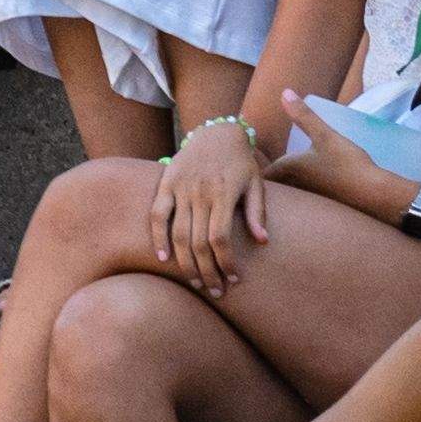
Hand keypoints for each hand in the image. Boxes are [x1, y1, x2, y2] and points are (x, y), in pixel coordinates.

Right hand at [150, 113, 270, 291]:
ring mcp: (180, 188)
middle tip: (215, 291)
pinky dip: (158, 237)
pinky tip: (163, 258)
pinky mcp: (166, 183)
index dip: (226, 263)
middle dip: (207, 271)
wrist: (216, 130)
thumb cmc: (241, 162)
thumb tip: (262, 241)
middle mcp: (199, 193)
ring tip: (195, 281)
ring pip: (179, 233)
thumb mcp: (257, 183)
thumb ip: (257, 212)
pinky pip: (158, 214)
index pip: (220, 238)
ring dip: (186, 262)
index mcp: (223, 195)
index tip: (234, 279)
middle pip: (199, 242)